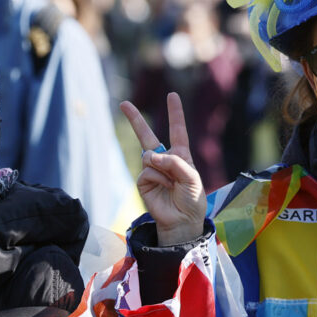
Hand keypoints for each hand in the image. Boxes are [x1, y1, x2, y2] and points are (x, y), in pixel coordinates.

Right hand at [120, 93, 205, 244]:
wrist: (182, 221)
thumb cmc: (192, 199)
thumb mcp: (192, 177)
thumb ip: (174, 162)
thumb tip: (151, 157)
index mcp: (180, 155)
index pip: (177, 130)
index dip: (175, 113)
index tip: (172, 95)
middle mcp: (164, 159)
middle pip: (147, 135)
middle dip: (135, 119)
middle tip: (124, 104)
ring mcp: (152, 170)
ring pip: (149, 155)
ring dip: (162, 167)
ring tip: (172, 183)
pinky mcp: (143, 181)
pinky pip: (147, 170)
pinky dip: (158, 178)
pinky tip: (164, 188)